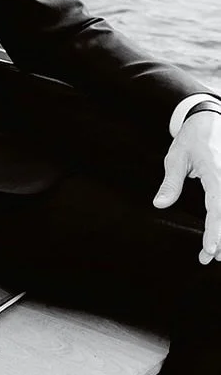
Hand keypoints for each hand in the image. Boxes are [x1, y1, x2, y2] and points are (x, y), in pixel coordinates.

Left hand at [154, 107, 220, 263]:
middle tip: (210, 258)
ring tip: (217, 253)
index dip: (216, 231)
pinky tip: (220, 235)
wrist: (209, 117)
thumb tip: (159, 204)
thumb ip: (171, 182)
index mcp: (216, 172)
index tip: (211, 250)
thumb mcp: (176, 157)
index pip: (218, 208)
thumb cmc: (192, 137)